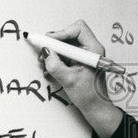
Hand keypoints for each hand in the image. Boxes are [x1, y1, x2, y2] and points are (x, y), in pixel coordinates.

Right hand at [38, 20, 123, 137]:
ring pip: (65, 45)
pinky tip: (50, 70)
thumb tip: (45, 51)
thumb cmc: (89, 96)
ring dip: (53, 53)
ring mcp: (84, 55)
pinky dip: (56, 60)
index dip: (62, 33)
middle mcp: (90, 49)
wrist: (95, 108)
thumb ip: (55, 65)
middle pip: (69, 35)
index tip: (49, 42)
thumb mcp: (69, 80)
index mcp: (94, 50)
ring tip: (44, 63)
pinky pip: (64, 55)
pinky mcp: (78, 62)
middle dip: (54, 44)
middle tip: (43, 52)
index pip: (78, 29)